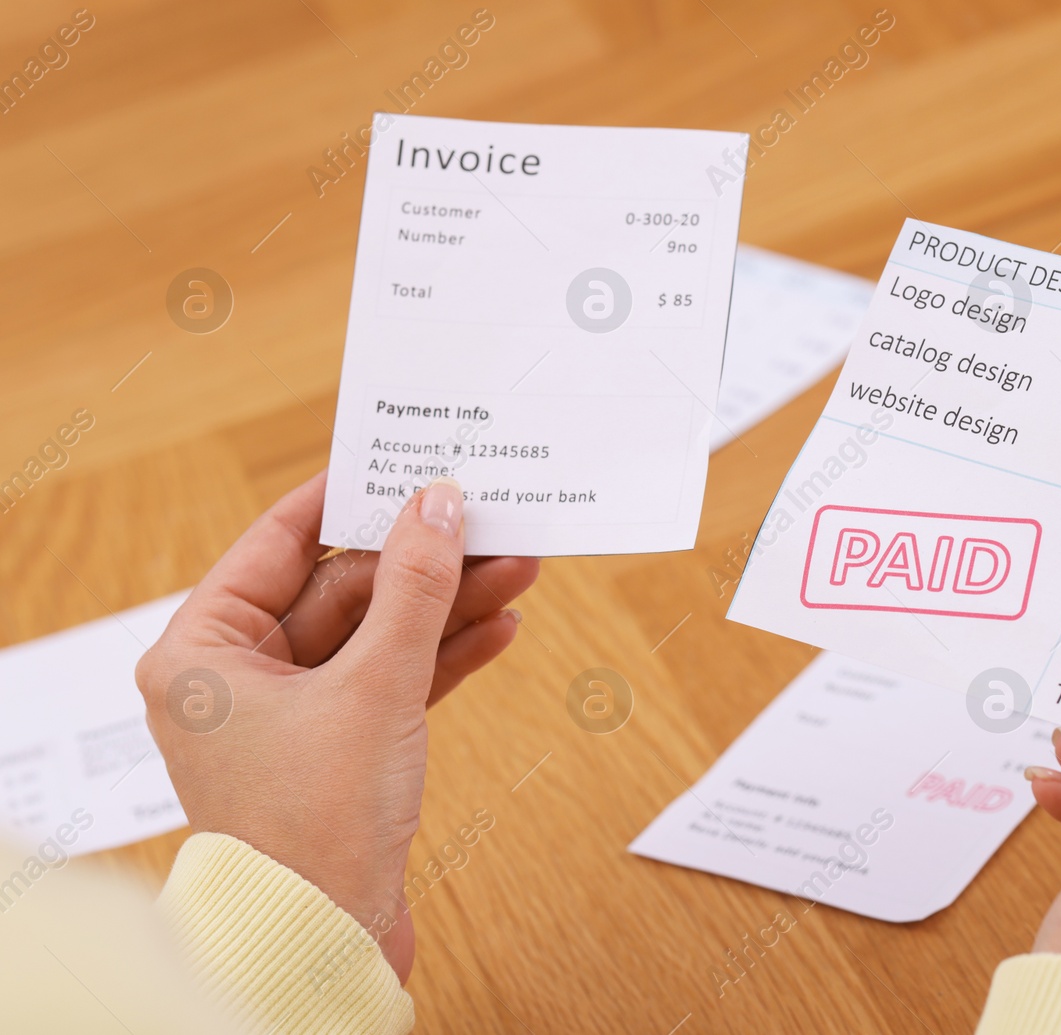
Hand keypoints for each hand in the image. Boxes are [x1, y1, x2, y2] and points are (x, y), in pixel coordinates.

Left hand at [136, 472, 538, 979]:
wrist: (324, 940)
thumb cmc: (312, 824)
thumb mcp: (374, 685)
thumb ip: (414, 588)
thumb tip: (439, 505)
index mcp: (203, 651)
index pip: (278, 544)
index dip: (344, 498)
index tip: (397, 459)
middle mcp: (238, 677)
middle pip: (342, 589)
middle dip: (423, 563)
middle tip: (487, 522)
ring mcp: (292, 714)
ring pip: (377, 634)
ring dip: (447, 605)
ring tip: (517, 568)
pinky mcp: (339, 747)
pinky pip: (393, 680)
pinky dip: (443, 656)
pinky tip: (499, 627)